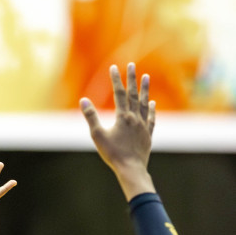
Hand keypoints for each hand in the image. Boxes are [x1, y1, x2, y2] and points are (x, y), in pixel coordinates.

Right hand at [79, 63, 155, 199]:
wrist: (131, 169)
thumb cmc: (113, 154)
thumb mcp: (98, 136)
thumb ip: (91, 117)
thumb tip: (83, 100)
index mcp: (123, 117)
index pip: (119, 93)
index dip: (116, 80)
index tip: (114, 67)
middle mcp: (135, 118)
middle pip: (133, 94)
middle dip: (132, 79)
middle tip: (132, 65)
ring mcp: (143, 126)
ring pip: (145, 103)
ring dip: (145, 89)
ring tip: (146, 77)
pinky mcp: (148, 134)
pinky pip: (151, 118)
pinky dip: (151, 109)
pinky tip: (152, 103)